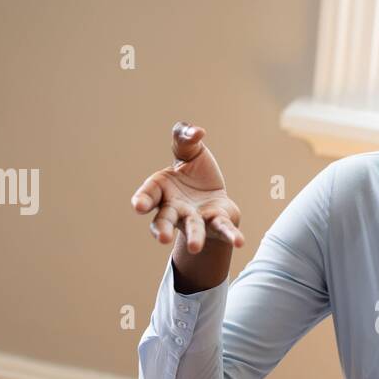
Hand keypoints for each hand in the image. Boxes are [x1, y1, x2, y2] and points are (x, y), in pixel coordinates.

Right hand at [130, 122, 244, 254]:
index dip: (142, 200)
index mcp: (162, 189)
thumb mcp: (188, 151)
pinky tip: (239, 242)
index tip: (138, 206)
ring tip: (195, 246)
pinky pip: (223, 229)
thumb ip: (185, 138)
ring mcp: (195, 218)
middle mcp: (175, 208)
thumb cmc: (194, 172)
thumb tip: (197, 132)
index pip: (148, 195)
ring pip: (193, 228)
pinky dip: (231, 235)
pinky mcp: (216, 222)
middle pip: (165, 219)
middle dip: (162, 228)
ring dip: (194, 237)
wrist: (213, 192)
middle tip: (162, 238)